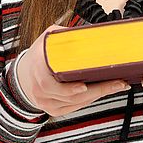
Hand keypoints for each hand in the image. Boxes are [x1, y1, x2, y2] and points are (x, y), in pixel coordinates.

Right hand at [16, 24, 130, 116]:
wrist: (24, 73)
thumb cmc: (41, 53)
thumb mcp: (48, 38)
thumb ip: (64, 35)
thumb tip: (89, 32)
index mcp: (37, 67)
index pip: (50, 83)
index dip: (68, 87)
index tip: (85, 85)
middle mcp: (40, 88)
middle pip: (71, 95)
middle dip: (97, 90)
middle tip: (118, 82)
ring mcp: (45, 102)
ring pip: (76, 103)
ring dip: (99, 94)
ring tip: (118, 85)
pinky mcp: (53, 109)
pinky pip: (75, 107)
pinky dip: (91, 99)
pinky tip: (105, 91)